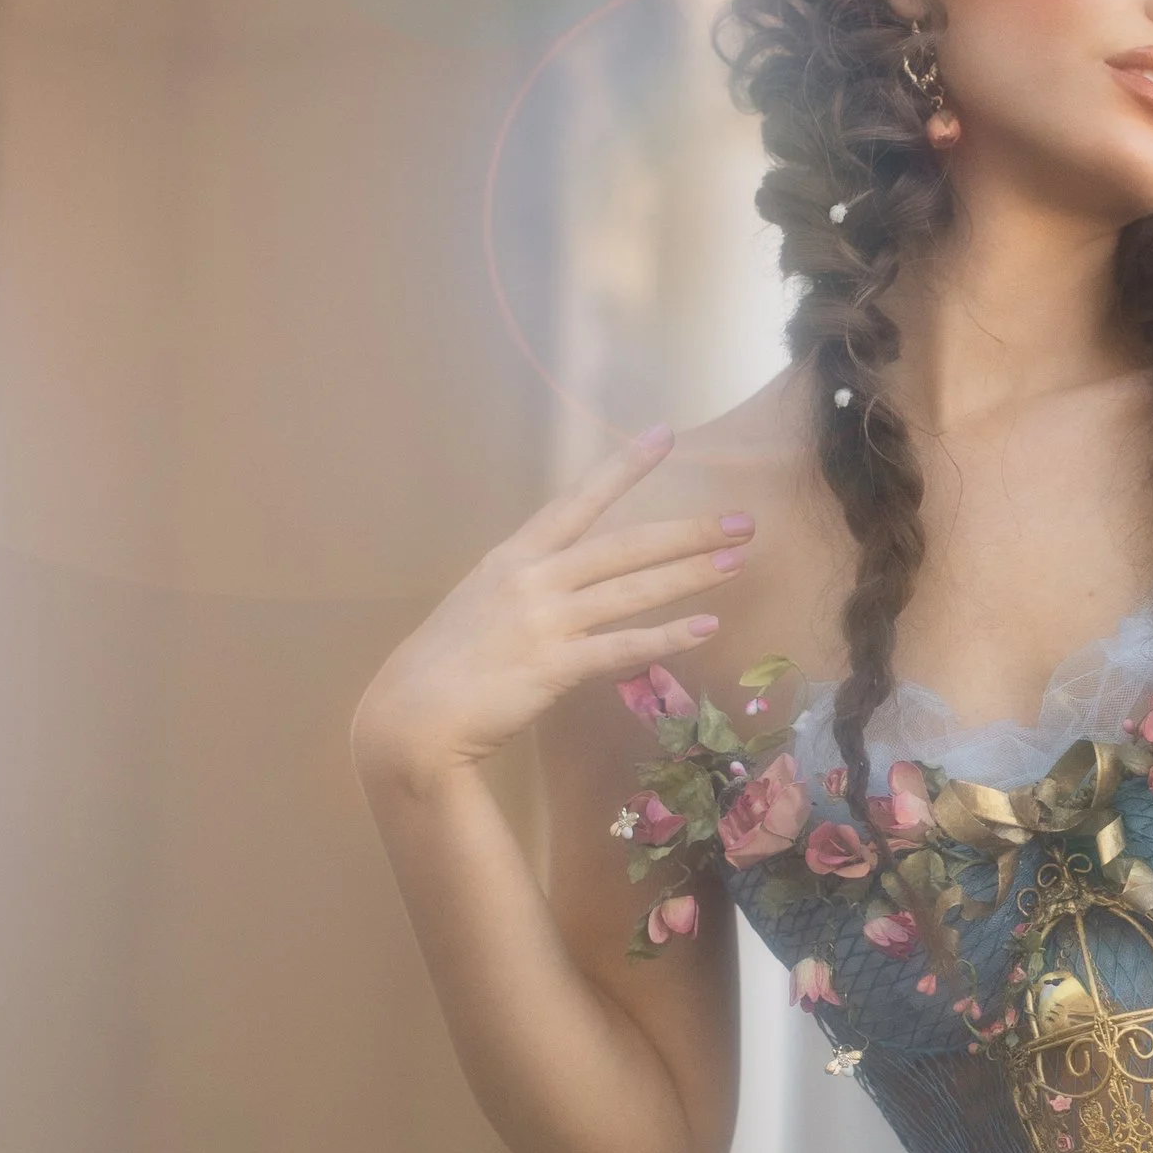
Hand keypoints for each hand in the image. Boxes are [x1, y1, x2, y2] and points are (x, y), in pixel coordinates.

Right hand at [350, 427, 751, 797]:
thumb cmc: (445, 664)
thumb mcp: (481, 605)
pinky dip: (667, 636)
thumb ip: (526, 589)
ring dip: (688, 574)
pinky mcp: (553, 666)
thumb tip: (567, 586)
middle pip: (625, 545)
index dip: (624, 468)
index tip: (665, 435)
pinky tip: (706, 627)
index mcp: (514, 557)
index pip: (578, 501)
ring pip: (631, 590)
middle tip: (742, 521)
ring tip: (736, 562)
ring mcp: (544, 621)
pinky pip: (622, 647)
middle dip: (687, 531)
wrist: (410, 717)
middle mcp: (533, 579)